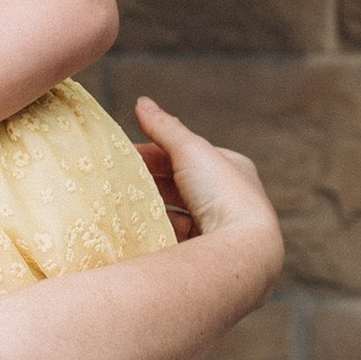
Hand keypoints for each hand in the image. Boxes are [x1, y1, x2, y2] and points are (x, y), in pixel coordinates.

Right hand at [132, 97, 276, 273]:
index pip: (188, 154)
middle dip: (151, 182)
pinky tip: (138, 233)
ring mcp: (221, 230)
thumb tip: (142, 102)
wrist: (242, 253)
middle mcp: (231, 200)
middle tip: (118, 180)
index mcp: (233, 169)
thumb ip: (165, 127)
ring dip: (153, 210)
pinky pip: (177, 241)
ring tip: (123, 207)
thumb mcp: (191, 150)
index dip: (155, 152)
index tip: (124, 155)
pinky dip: (158, 234)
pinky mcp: (208, 256)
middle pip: (181, 186)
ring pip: (178, 215)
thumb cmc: (223, 195)